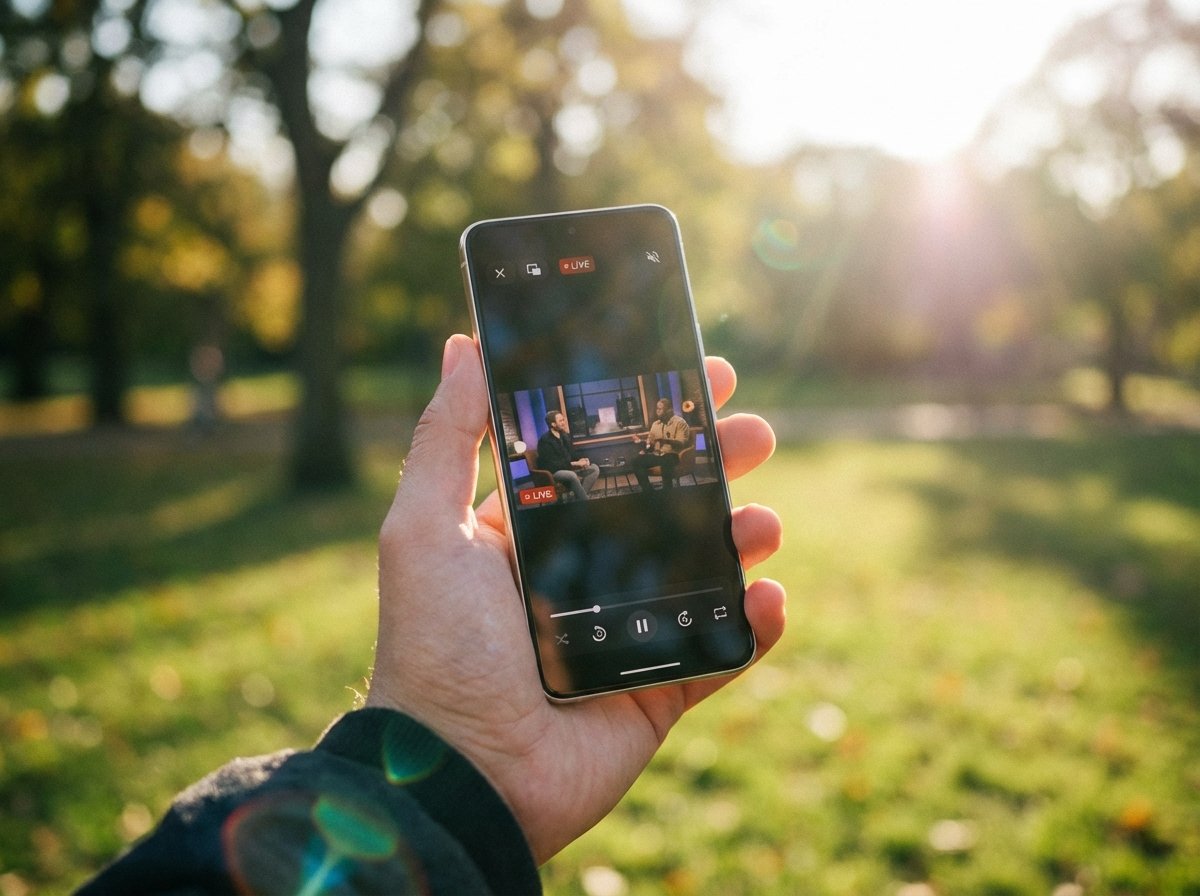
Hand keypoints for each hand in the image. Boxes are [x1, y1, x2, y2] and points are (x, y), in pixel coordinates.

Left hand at [368, 334, 785, 863]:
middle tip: (755, 432)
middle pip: (667, 506)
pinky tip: (770, 597)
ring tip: (764, 521)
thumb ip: (446, 438)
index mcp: (530, 535)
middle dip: (715, 463)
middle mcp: (582, 577)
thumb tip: (463, 346)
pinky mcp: (657, 691)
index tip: (697, 375)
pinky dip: (756, 627)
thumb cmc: (435, 648)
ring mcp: (625, 634)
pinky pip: (722, 652)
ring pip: (704, 571)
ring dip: (745, 537)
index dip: (650, 417)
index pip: (603, 460)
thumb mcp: (423, 529)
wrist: (461, 774)